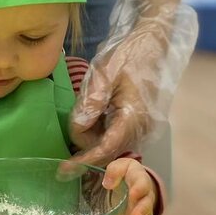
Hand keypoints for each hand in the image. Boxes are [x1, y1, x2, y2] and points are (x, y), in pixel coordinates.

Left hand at [69, 0, 197, 165]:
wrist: (152, 44)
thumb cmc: (128, 55)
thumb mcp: (104, 73)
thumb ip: (90, 104)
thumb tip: (77, 130)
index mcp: (133, 117)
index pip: (105, 149)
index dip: (83, 161)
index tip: (63, 170)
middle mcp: (142, 129)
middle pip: (107, 151)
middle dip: (85, 145)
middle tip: (74, 120)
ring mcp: (143, 128)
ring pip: (111, 146)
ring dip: (93, 136)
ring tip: (88, 110)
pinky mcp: (140, 124)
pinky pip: (117, 137)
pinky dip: (102, 131)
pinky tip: (97, 113)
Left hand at [102, 157, 156, 214]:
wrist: (135, 182)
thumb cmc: (125, 173)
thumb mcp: (119, 166)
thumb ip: (114, 171)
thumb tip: (107, 184)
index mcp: (140, 180)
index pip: (142, 184)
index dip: (139, 189)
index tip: (133, 194)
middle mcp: (146, 196)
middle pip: (146, 205)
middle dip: (140, 212)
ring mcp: (144, 210)